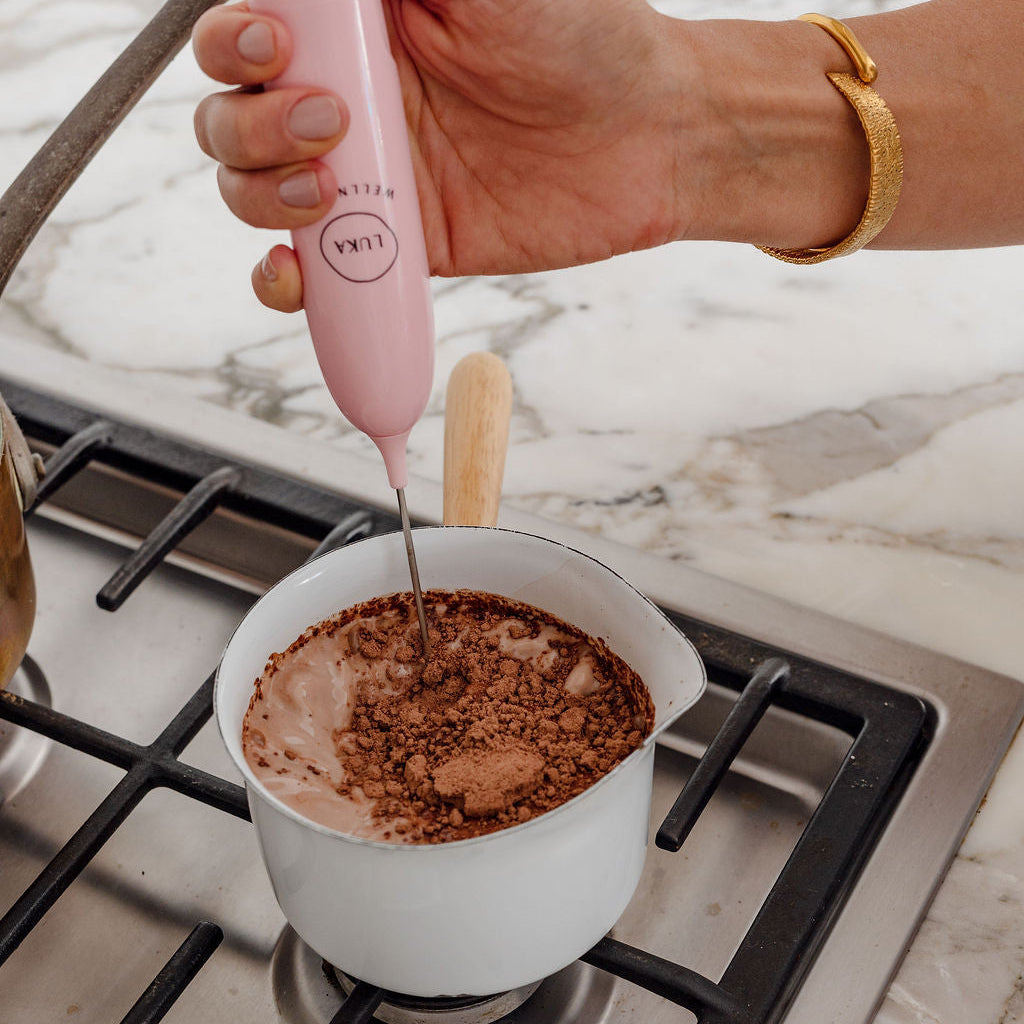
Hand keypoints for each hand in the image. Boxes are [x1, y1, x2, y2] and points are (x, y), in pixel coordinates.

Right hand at [192, 0, 687, 310]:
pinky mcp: (397, 245)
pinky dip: (285, 283)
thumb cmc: (579, 33)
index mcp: (351, 26)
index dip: (230, 44)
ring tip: (329, 192)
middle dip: (251, 127)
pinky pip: (315, 273)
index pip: (244, 34)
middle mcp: (344, 98)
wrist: (649, 134)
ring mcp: (365, 177)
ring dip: (262, 195)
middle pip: (232, 118)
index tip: (272, 44)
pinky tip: (295, 274)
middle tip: (332, 123)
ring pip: (255, 191)